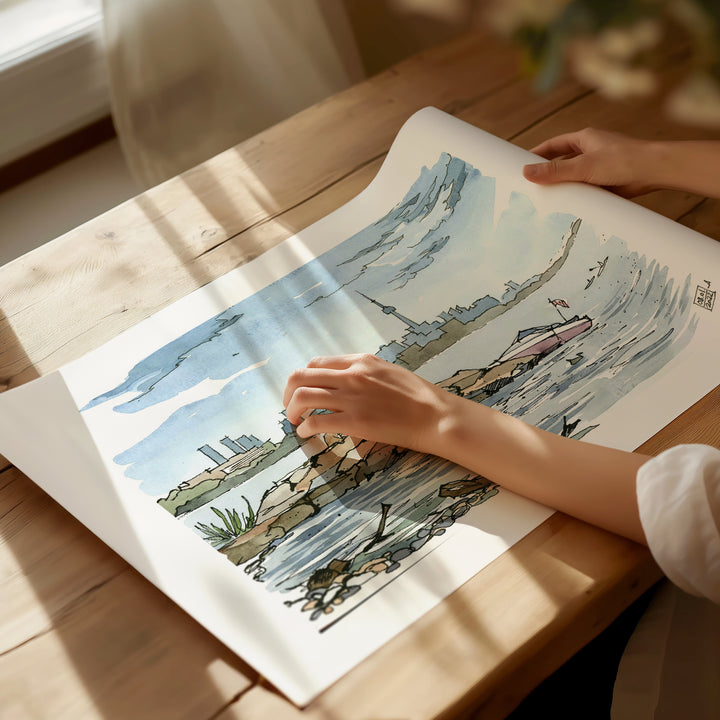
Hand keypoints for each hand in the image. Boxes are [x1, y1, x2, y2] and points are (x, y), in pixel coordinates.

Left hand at [284, 353, 648, 543]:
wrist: (439, 417)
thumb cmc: (420, 398)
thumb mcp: (392, 374)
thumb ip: (367, 373)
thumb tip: (349, 378)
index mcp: (361, 362)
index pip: (317, 363)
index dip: (303, 379)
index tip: (301, 393)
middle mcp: (352, 375)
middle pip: (302, 376)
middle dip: (288, 393)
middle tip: (289, 409)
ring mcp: (353, 397)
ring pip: (303, 398)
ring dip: (293, 411)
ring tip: (295, 424)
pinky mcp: (356, 421)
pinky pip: (317, 422)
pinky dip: (305, 428)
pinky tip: (308, 436)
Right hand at [522, 127, 658, 196]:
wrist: (655, 171)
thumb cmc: (623, 160)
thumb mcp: (583, 166)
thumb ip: (555, 171)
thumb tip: (526, 172)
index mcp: (585, 139)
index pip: (553, 145)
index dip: (537, 154)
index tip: (522, 164)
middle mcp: (591, 151)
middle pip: (562, 162)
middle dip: (548, 173)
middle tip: (530, 186)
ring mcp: (599, 167)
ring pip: (574, 177)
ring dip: (563, 187)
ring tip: (545, 201)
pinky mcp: (607, 182)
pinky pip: (586, 189)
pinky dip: (577, 197)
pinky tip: (568, 208)